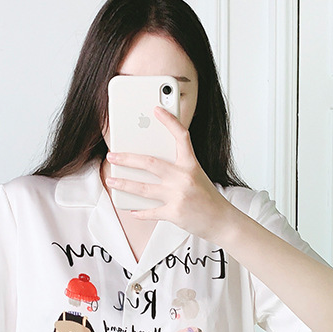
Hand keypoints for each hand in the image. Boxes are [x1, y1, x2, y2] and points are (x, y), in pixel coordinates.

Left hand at [105, 106, 238, 241]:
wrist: (221, 221)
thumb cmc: (207, 197)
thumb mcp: (196, 175)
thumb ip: (178, 167)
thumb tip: (150, 164)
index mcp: (191, 164)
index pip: (181, 136)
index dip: (170, 121)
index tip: (157, 109)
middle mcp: (184, 177)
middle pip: (150, 163)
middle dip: (127, 158)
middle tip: (113, 155)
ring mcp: (179, 195)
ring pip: (143, 188)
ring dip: (124, 183)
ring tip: (111, 180)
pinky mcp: (175, 213)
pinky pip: (150, 211)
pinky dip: (139, 212)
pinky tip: (130, 209)